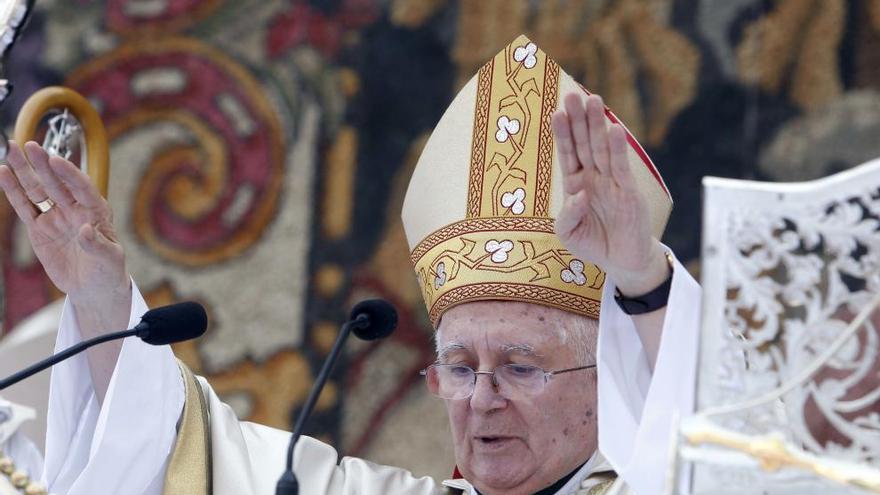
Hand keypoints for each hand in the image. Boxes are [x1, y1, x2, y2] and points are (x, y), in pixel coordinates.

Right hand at [0, 141, 128, 306]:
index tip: (57, 160)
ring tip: (10, 149)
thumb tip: (86, 230)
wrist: (93, 287)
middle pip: (56, 182)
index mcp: (96, 211)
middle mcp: (74, 209)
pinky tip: (4, 172)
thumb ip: (97, 244)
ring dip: (24, 171)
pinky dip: (13, 190)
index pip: (82, 187)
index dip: (70, 174)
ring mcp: (55, 216)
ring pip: (37, 189)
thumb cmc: (108, 270)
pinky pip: (24, 206)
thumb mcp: (109, 259)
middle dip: (42, 164)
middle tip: (29, 145)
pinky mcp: (39, 228)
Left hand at [551, 94, 667, 295]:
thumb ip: (567, 216)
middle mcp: (594, 178)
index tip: (557, 112)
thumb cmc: (593, 244)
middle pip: (585, 143)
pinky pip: (622, 167)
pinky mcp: (629, 192)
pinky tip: (615, 129)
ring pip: (603, 149)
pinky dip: (619, 149)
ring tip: (594, 100)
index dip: (563, 134)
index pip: (568, 154)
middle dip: (580, 119)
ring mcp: (612, 182)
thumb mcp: (569, 234)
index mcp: (576, 184)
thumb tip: (579, 195)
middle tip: (573, 94)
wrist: (622, 262)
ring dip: (599, 125)